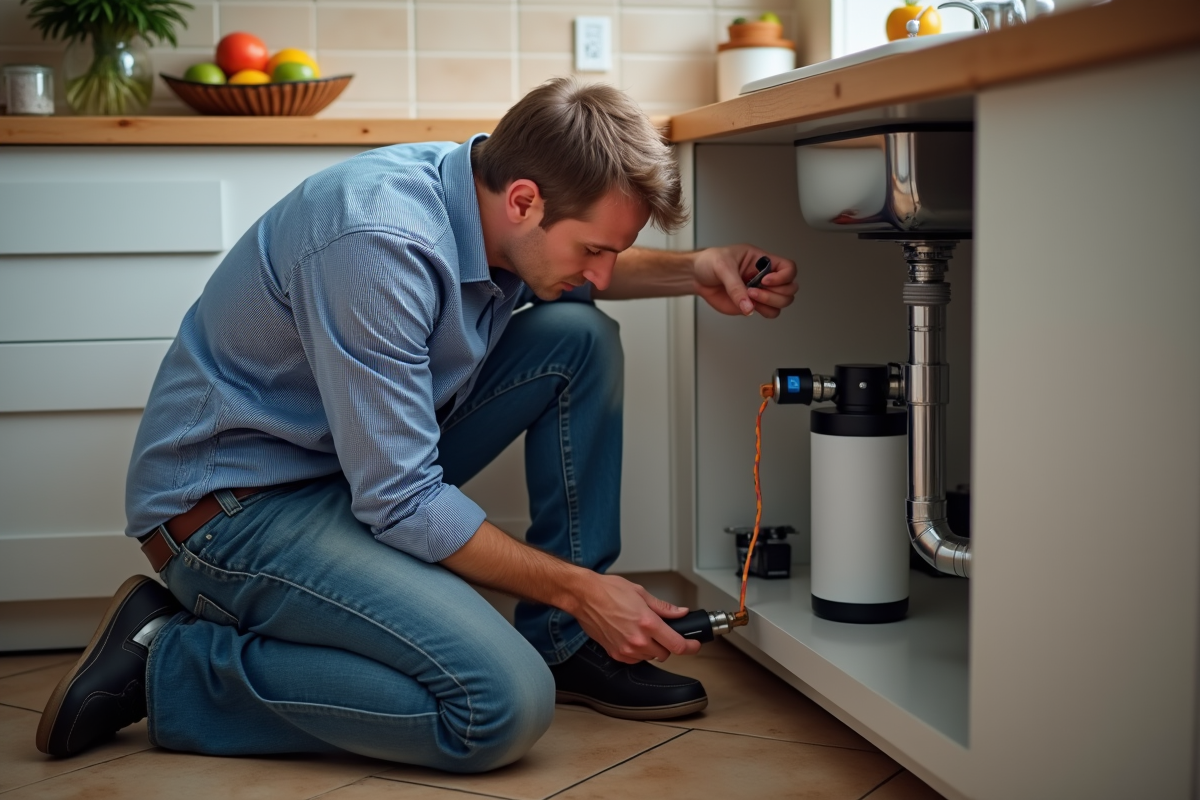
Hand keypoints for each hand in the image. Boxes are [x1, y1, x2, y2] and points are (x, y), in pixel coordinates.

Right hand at [569, 574, 701, 662]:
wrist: (584, 597)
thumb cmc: (608, 591)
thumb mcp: (641, 593)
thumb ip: (663, 608)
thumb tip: (680, 613)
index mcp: (647, 623)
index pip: (677, 644)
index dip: (690, 646)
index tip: (694, 645)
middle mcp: (638, 640)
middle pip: (665, 653)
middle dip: (667, 643)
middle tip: (662, 631)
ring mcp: (626, 649)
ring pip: (650, 657)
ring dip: (652, 648)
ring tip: (642, 630)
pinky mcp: (615, 654)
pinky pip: (635, 659)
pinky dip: (638, 652)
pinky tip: (632, 637)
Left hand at [694, 245, 797, 317]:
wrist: (697, 277)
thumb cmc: (710, 262)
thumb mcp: (723, 267)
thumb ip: (735, 287)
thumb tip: (748, 306)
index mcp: (762, 260)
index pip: (789, 268)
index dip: (782, 277)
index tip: (763, 280)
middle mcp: (765, 276)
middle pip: (790, 288)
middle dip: (774, 293)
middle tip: (752, 291)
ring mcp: (760, 291)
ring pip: (782, 302)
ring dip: (769, 303)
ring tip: (749, 298)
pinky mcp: (753, 304)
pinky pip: (770, 312)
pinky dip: (763, 312)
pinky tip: (748, 305)